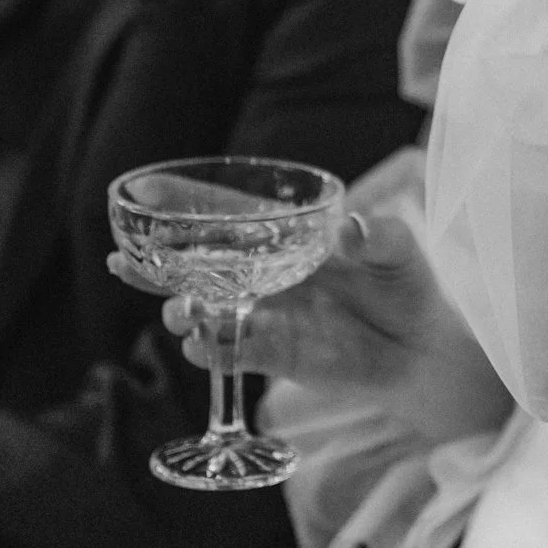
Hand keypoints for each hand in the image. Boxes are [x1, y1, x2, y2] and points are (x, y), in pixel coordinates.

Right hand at [109, 169, 512, 446]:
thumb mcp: (400, 250)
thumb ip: (379, 236)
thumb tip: (352, 227)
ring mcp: (269, 317)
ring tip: (178, 312)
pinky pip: (234, 354)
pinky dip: (214, 351)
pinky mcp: (278, 356)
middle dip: (157, 266)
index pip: (227, 219)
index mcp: (285, 240)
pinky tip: (200, 346)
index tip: (145, 191)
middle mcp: (267, 277)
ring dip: (184, 312)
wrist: (425, 349)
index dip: (185, 206)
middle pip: (199, 269)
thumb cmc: (409, 285)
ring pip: (207, 314)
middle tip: (122, 262)